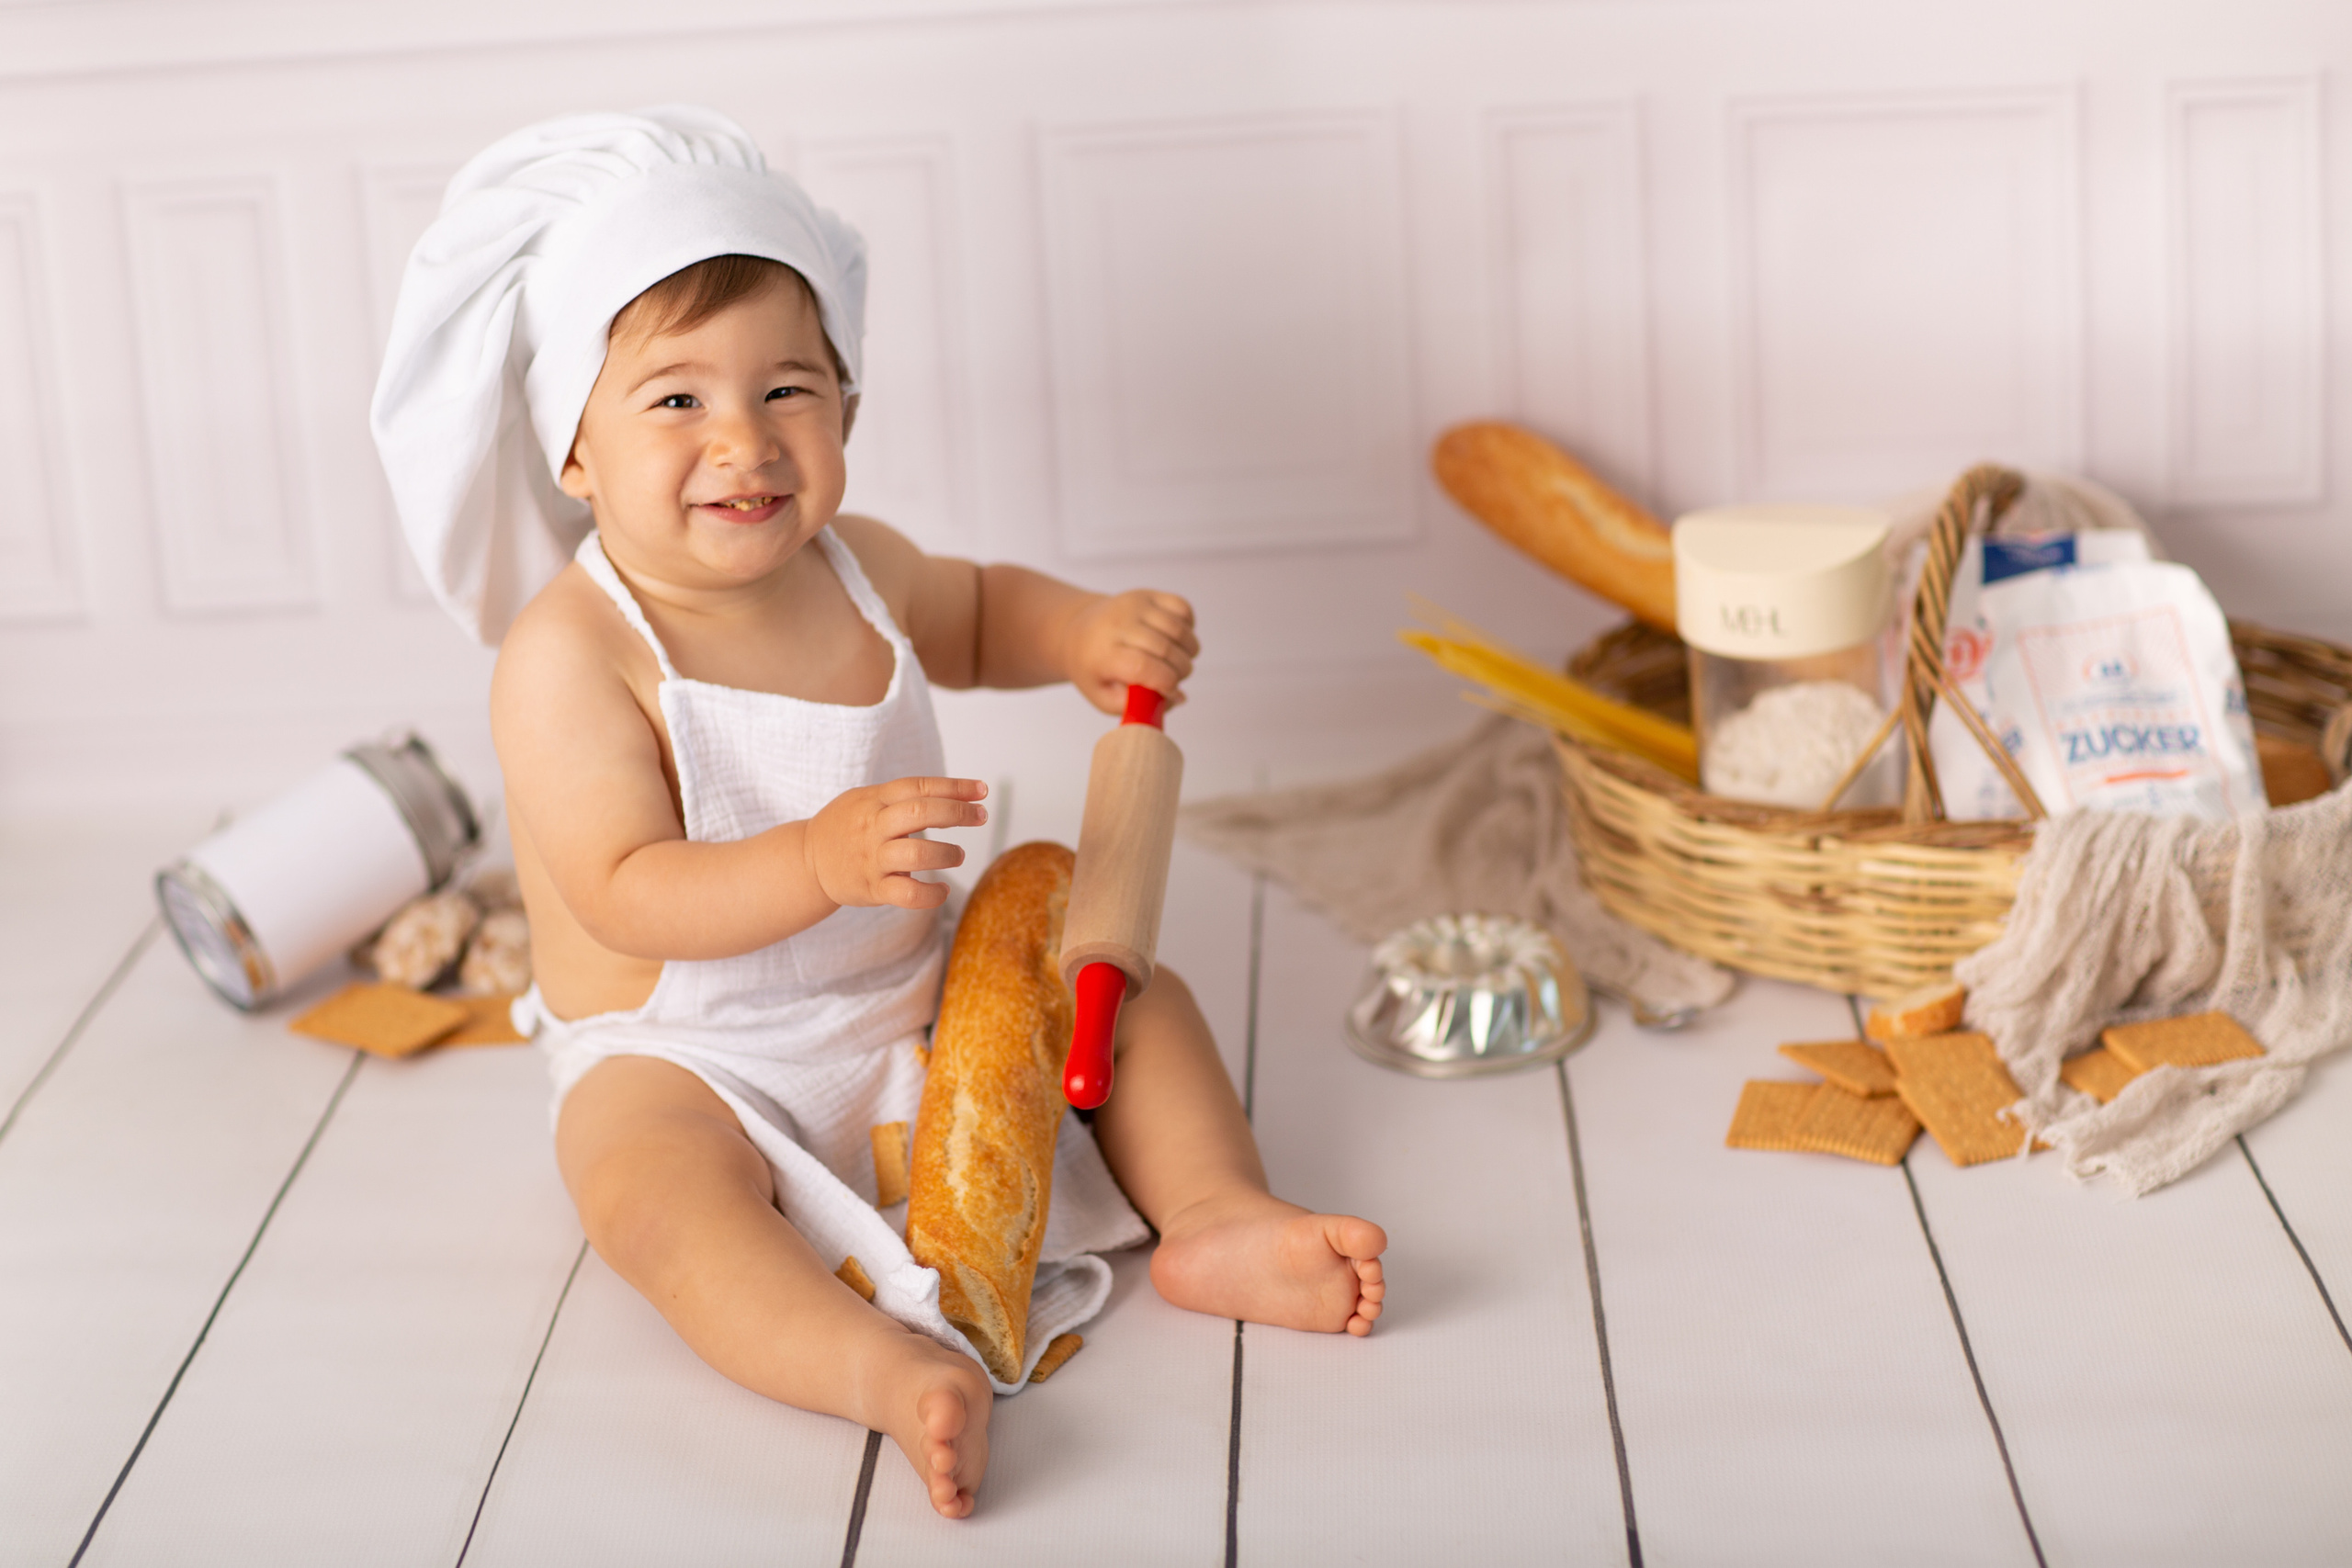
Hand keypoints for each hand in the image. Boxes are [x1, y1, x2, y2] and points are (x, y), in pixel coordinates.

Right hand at [804, 777, 987, 910]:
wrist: (806, 861)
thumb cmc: (847, 827)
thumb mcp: (866, 799)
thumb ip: (904, 796)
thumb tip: (956, 794)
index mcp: (874, 800)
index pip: (919, 786)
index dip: (955, 787)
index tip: (981, 791)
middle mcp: (873, 826)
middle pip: (921, 813)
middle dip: (958, 814)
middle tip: (980, 817)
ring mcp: (872, 859)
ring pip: (917, 853)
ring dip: (947, 854)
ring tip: (958, 854)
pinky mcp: (872, 889)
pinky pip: (908, 895)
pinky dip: (932, 895)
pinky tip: (942, 890)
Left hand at [1063, 590, 1198, 715]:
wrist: (1077, 632)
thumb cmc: (1093, 669)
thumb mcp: (1104, 698)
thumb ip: (1139, 706)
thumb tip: (1178, 698)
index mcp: (1104, 654)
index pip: (1144, 667)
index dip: (1167, 683)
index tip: (1172, 693)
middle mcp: (1118, 625)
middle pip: (1166, 649)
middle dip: (1181, 671)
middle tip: (1176, 679)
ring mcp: (1134, 605)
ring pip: (1179, 629)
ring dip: (1189, 651)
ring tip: (1180, 661)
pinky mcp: (1147, 594)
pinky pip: (1182, 607)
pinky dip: (1189, 626)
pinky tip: (1178, 640)